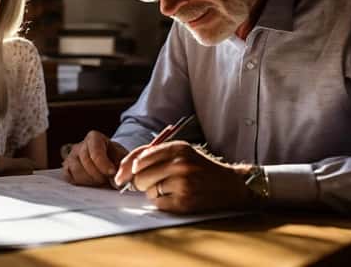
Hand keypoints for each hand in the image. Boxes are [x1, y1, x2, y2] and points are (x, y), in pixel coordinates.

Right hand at [62, 130, 127, 186]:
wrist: (108, 161)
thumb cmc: (115, 158)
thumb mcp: (122, 158)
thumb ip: (121, 168)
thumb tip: (117, 183)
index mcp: (94, 137)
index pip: (95, 151)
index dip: (104, 164)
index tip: (112, 172)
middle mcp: (80, 145)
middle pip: (86, 161)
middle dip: (98, 174)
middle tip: (107, 179)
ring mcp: (71, 156)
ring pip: (76, 169)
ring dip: (89, 179)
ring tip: (100, 180)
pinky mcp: (66, 167)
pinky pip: (68, 176)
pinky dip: (80, 182)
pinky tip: (90, 182)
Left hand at [114, 141, 251, 212]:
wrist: (230, 186)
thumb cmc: (201, 169)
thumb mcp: (182, 153)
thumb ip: (156, 155)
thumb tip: (127, 169)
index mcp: (177, 148)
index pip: (140, 157)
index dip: (126, 168)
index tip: (121, 176)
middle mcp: (180, 163)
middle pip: (139, 176)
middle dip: (140, 182)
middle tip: (152, 183)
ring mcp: (183, 183)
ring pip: (147, 190)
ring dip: (153, 192)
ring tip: (169, 189)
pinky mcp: (185, 201)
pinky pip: (158, 203)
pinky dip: (162, 203)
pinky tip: (175, 197)